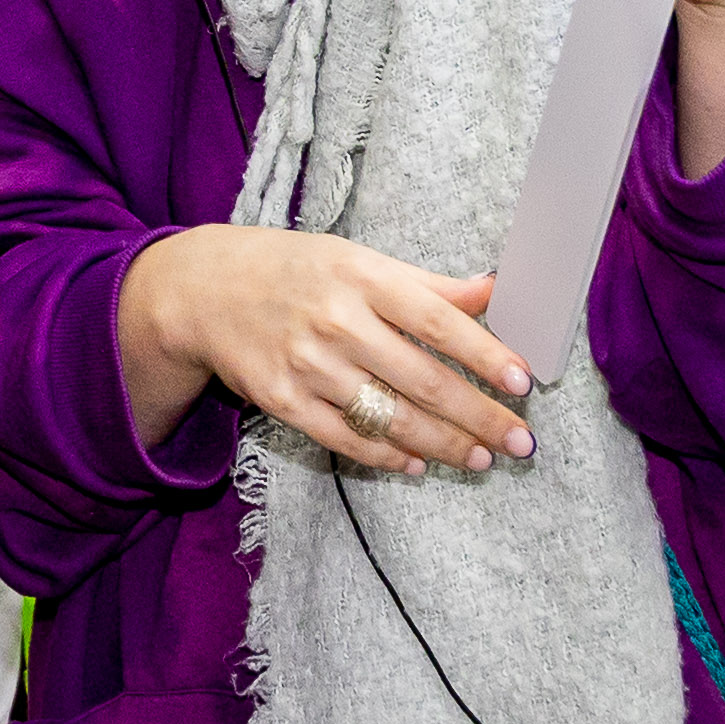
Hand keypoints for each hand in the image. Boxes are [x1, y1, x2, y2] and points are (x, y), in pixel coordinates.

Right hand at [117, 222, 536, 475]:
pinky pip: (346, 438)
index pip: (438, 321)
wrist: (202, 291)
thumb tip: (495, 290)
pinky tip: (418, 464)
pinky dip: (387, 456)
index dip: (485, 355)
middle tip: (520, 442)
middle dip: (480, 416)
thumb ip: (426, 284)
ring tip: (480, 459)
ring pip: (390, 416)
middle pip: (423, 379)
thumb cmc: (292, 270)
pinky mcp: (283, 400)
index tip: (522, 382)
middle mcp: (337, 321)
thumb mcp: (357, 259)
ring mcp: (308, 365)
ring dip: (443, 444)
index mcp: (362, 277)